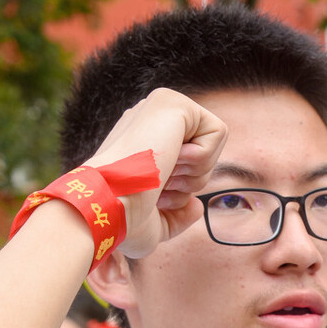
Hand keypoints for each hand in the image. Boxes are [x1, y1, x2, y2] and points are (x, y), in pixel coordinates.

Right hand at [84, 88, 226, 256]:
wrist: (109, 207)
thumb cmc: (122, 220)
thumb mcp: (153, 225)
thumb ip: (176, 216)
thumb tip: (197, 206)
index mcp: (141, 140)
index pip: (187, 164)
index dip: (179, 189)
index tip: (153, 196)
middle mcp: (149, 120)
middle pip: (203, 155)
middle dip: (189, 181)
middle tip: (159, 186)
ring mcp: (159, 107)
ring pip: (213, 143)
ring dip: (194, 172)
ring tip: (161, 172)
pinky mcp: (173, 102)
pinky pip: (218, 131)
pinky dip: (202, 157)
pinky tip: (170, 158)